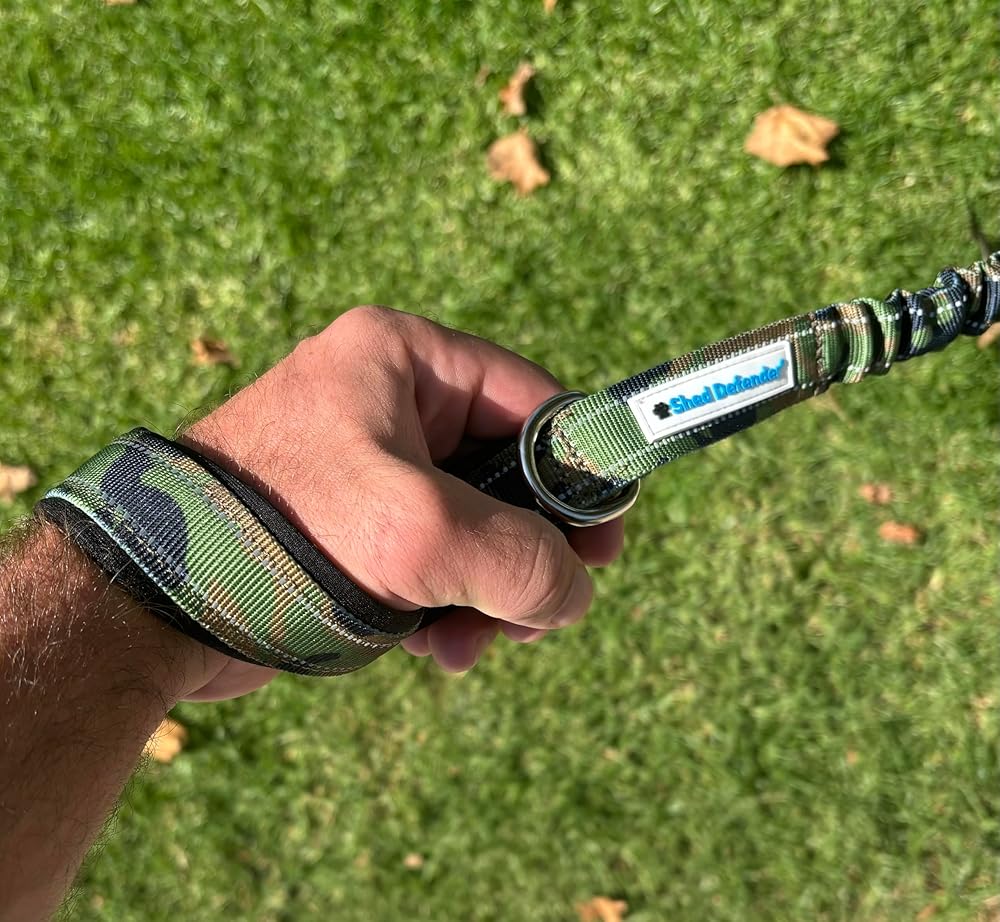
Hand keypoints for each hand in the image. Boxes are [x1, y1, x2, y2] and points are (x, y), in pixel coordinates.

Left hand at [180, 307, 623, 698]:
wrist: (152, 598)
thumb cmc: (282, 531)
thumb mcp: (423, 534)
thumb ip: (524, 558)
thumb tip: (573, 591)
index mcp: (405, 359)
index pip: (532, 399)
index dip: (580, 469)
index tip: (608, 538)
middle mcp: (387, 402)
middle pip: (506, 474)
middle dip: (527, 550)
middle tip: (547, 608)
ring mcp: (368, 465)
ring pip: (472, 527)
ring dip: (486, 593)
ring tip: (473, 645)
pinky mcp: (350, 524)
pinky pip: (430, 559)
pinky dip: (444, 605)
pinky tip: (431, 646)